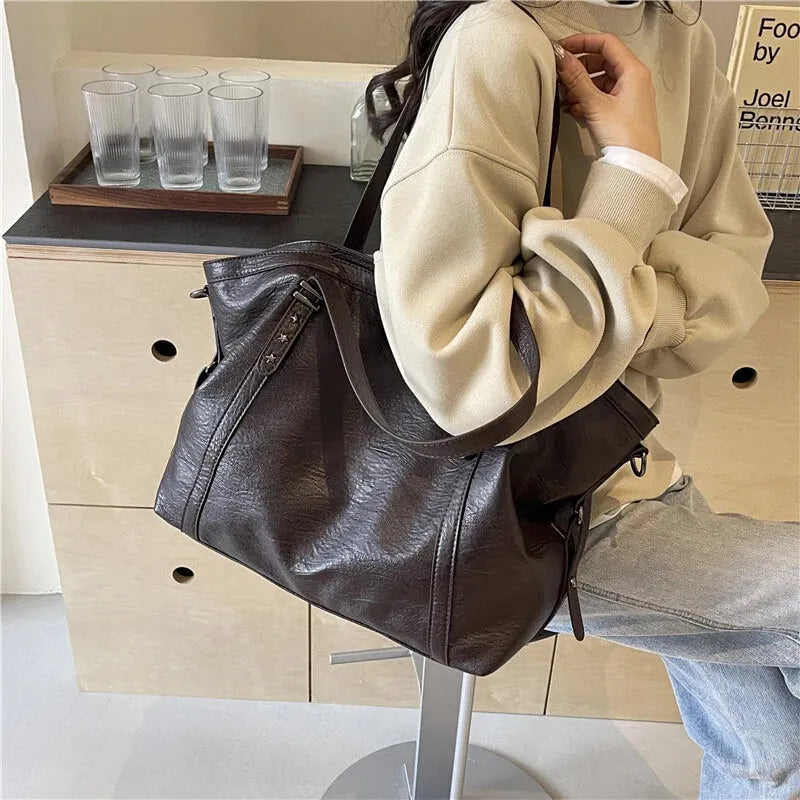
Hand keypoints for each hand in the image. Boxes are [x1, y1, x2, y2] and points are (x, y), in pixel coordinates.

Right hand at [553, 33, 661, 161]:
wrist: (637, 164)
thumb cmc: (627, 137)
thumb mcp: (596, 104)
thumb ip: (577, 79)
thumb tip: (563, 60)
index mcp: (633, 71)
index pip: (606, 43)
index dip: (583, 42)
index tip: (564, 48)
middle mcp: (634, 80)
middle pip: (602, 61)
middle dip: (580, 67)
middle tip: (562, 73)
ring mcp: (629, 95)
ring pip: (601, 80)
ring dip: (581, 85)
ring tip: (566, 95)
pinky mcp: (624, 110)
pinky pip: (602, 96)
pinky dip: (587, 98)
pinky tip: (575, 108)